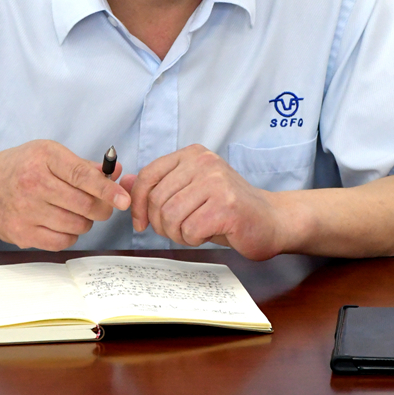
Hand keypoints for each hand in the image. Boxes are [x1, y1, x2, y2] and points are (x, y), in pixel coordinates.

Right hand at [0, 140, 129, 250]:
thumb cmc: (21, 167)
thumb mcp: (48, 154)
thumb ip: (83, 166)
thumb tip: (117, 172)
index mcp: (44, 157)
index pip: (82, 176)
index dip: (107, 190)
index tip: (124, 200)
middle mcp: (33, 183)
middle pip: (84, 205)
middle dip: (101, 208)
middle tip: (100, 206)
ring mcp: (25, 210)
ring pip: (77, 225)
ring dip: (84, 222)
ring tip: (74, 211)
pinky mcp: (21, 233)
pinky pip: (62, 241)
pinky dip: (69, 234)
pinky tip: (61, 223)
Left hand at [121, 144, 285, 259]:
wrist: (271, 220)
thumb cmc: (226, 209)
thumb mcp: (189, 191)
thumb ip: (158, 186)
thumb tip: (122, 183)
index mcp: (192, 154)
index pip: (148, 175)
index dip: (137, 202)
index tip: (139, 222)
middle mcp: (204, 162)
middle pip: (157, 199)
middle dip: (161, 224)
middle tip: (178, 231)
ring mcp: (216, 182)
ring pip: (170, 216)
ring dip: (177, 233)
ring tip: (194, 231)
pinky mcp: (226, 206)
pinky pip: (190, 230)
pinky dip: (193, 240)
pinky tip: (207, 234)